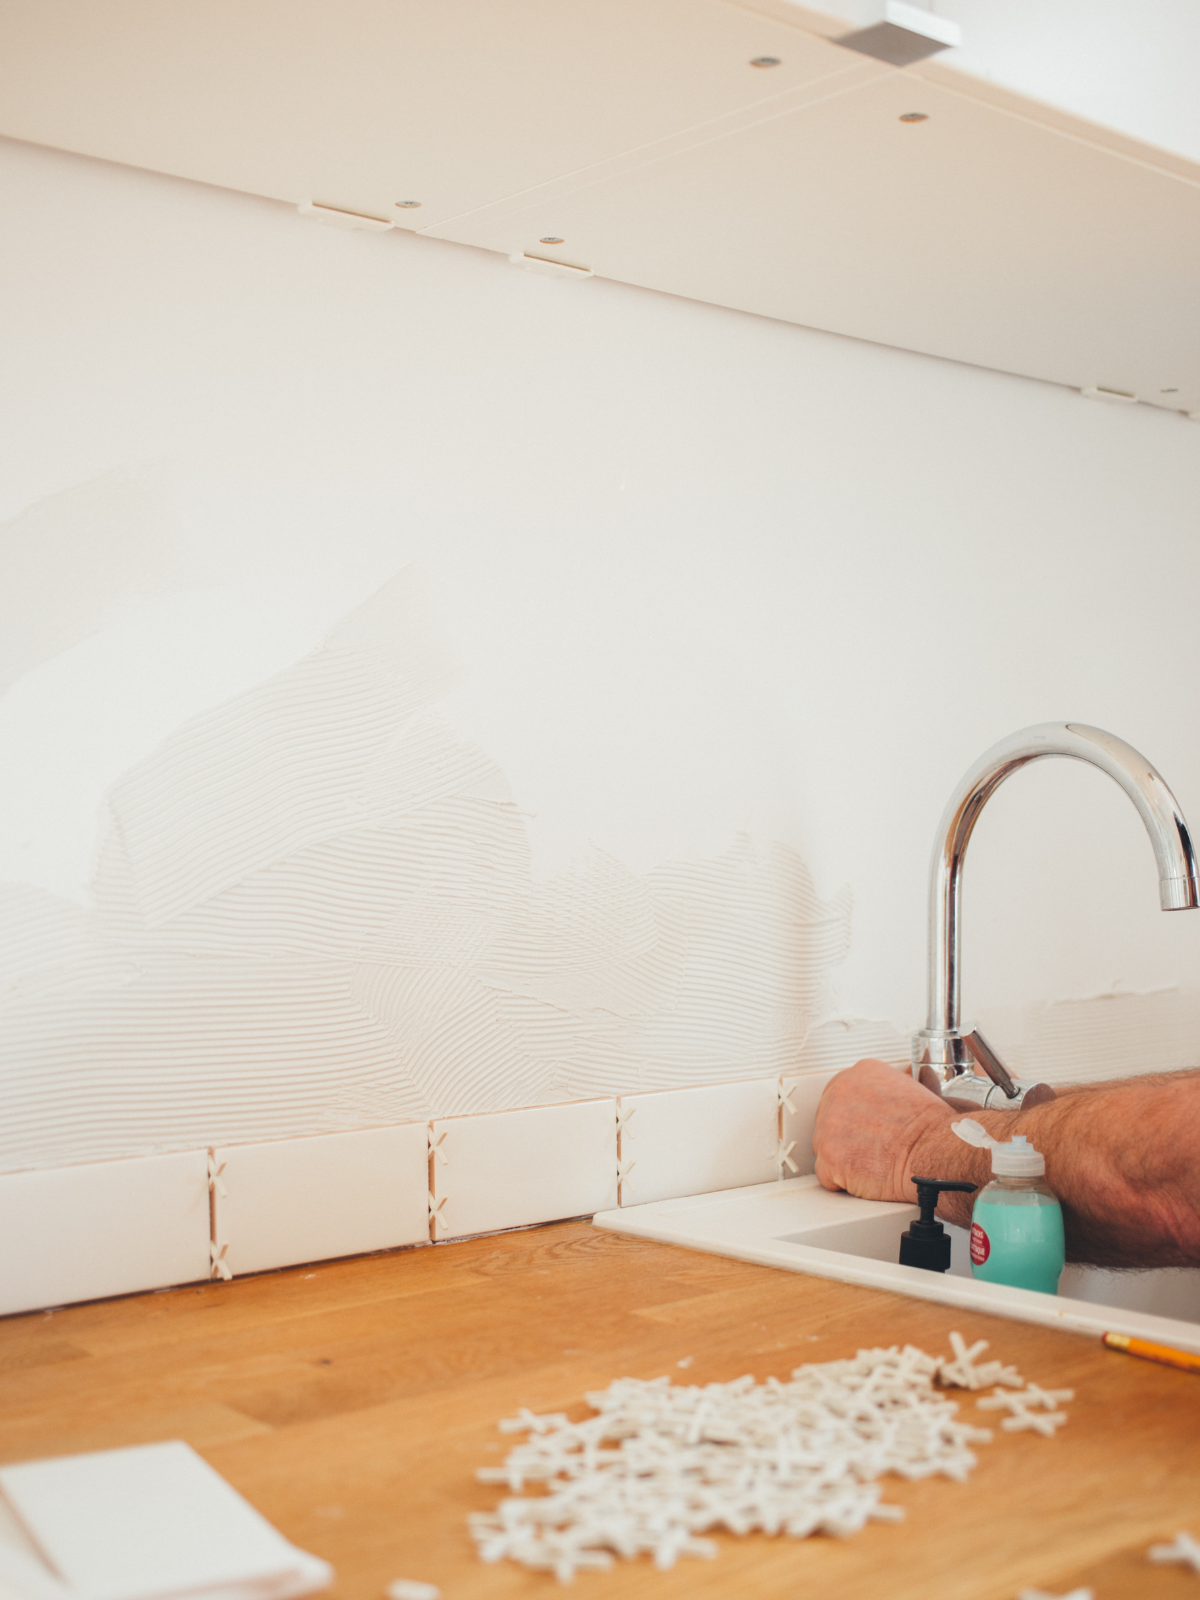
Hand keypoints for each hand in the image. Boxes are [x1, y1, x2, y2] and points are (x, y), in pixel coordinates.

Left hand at [812, 1058, 953, 1201]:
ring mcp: (829, 1126)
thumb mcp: (911, 1088)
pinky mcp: (829, 1157)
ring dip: (844, 1159)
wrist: (935, 1153)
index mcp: (858, 1074)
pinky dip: (843, 1182)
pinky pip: (826, 1174)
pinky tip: (865, 1177)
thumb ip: (887, 1088)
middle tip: (871, 1149)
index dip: (852, 1117)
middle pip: (828, 1121)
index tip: (864, 1128)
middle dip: (846, 1137)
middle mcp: (838, 1095)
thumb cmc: (930, 1128)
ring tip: (873, 1162)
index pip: (839, 1095)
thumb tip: (893, 1087)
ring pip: (824, 1147)